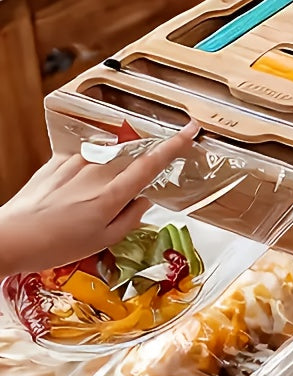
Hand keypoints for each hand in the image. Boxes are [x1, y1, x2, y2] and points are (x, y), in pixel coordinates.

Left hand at [0, 120, 199, 276]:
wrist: (11, 237)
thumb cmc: (57, 245)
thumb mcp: (104, 240)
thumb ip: (131, 218)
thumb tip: (144, 201)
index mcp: (112, 194)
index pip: (152, 163)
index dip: (175, 145)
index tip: (190, 130)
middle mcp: (95, 171)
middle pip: (129, 161)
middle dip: (133, 175)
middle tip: (116, 203)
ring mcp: (74, 163)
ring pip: (106, 163)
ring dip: (107, 179)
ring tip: (86, 208)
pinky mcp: (56, 161)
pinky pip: (83, 163)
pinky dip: (85, 178)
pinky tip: (71, 199)